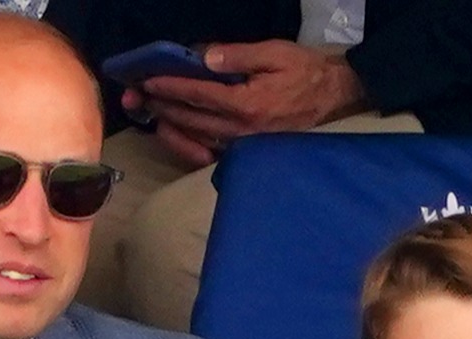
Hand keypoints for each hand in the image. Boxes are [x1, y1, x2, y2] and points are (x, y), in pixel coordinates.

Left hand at [126, 40, 367, 166]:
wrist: (335, 99)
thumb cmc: (307, 72)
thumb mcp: (276, 54)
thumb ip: (239, 55)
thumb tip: (204, 57)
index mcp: (247, 105)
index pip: (197, 95)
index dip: (168, 86)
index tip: (146, 80)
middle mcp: (241, 131)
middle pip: (190, 119)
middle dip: (161, 107)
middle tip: (136, 97)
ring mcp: (243, 145)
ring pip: (196, 139)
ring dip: (170, 127)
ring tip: (150, 114)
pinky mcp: (247, 152)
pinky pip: (210, 152)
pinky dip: (188, 144)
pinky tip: (175, 133)